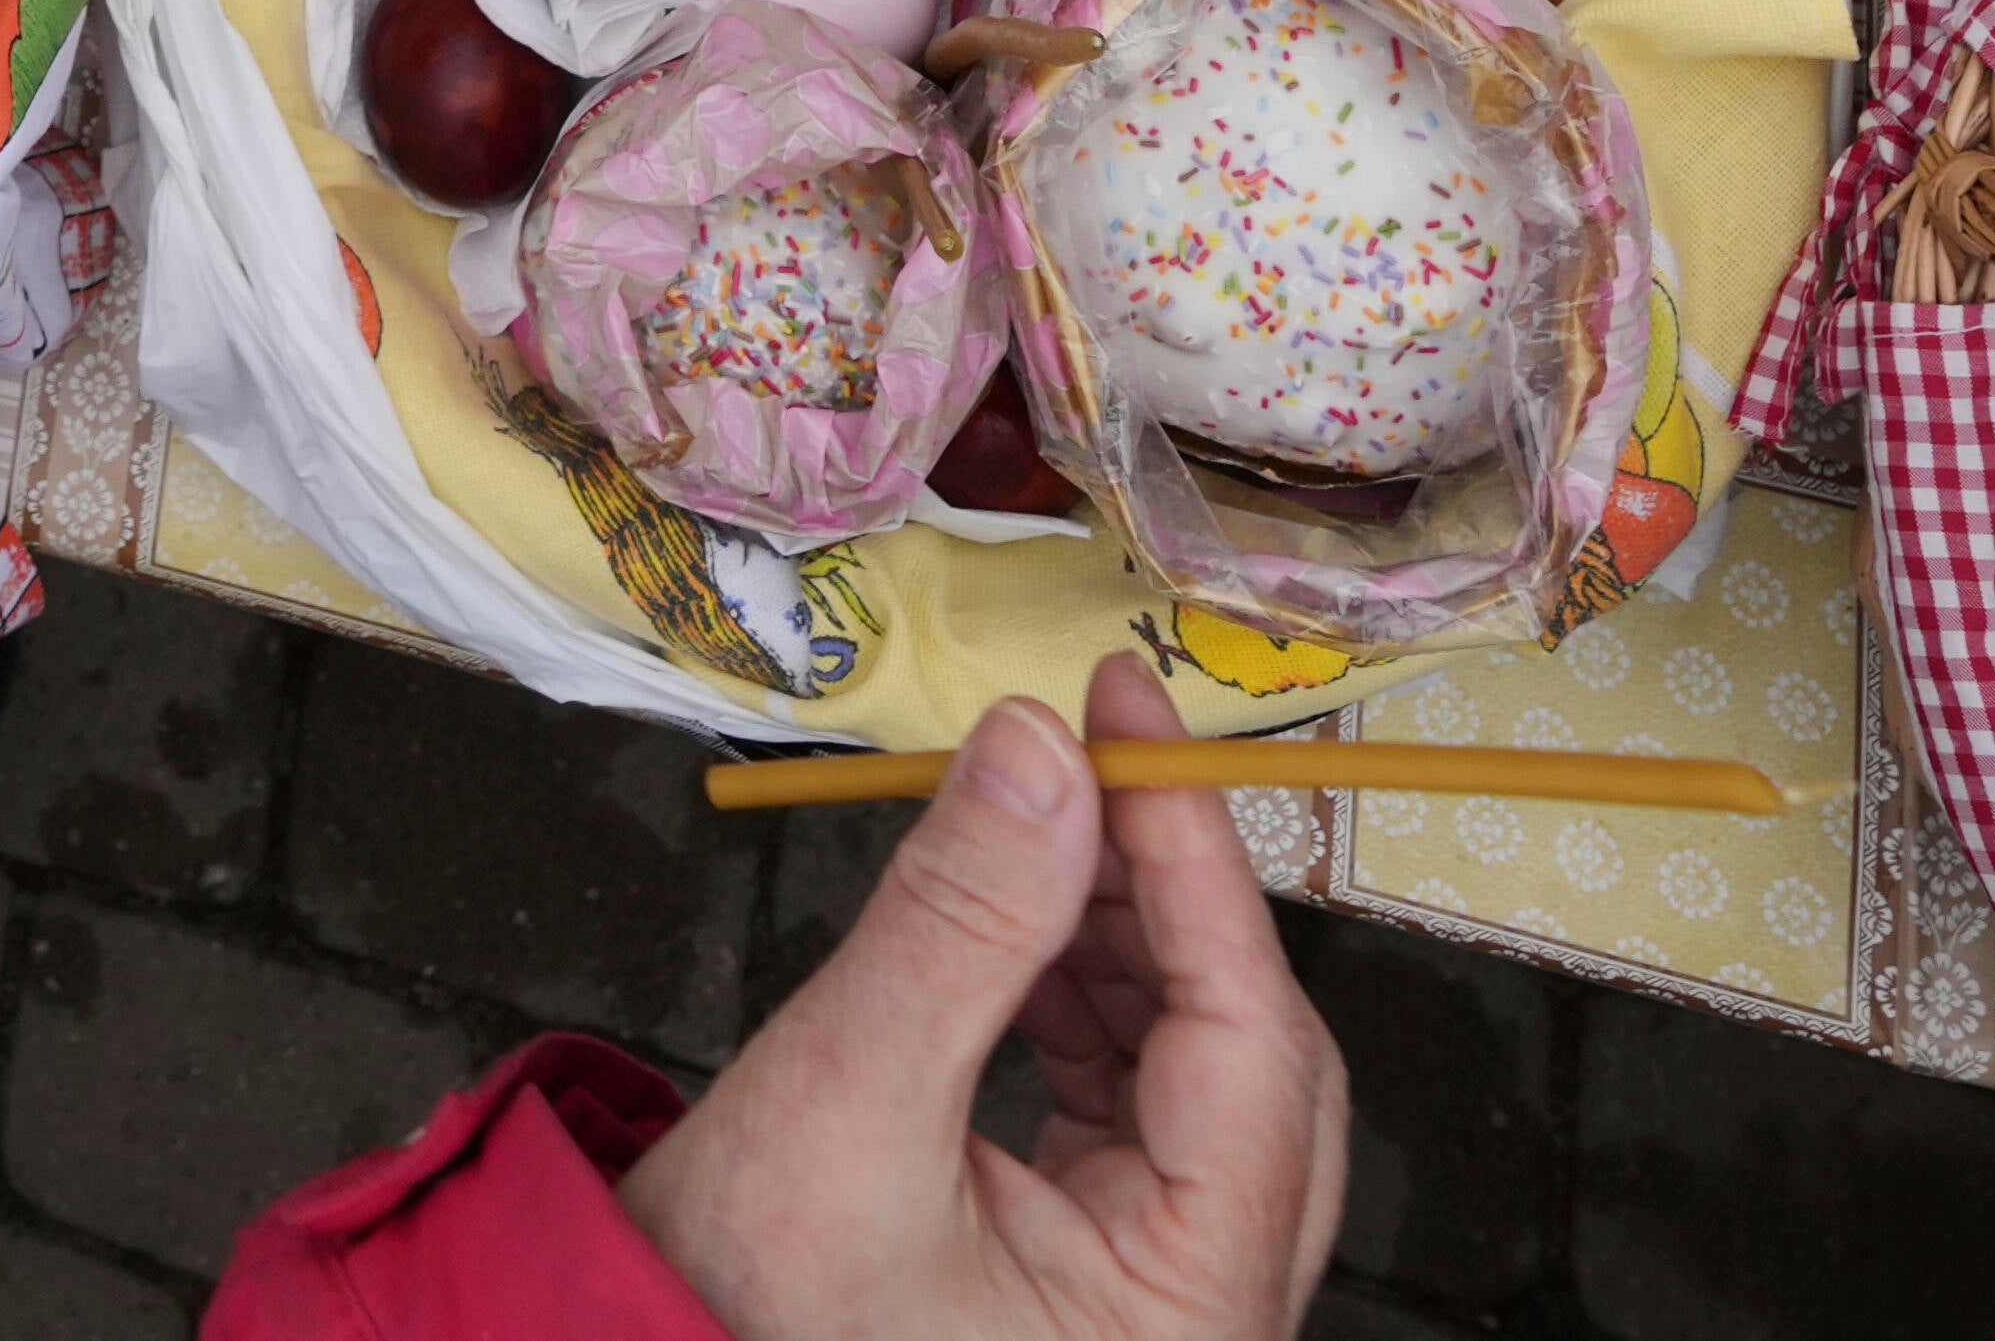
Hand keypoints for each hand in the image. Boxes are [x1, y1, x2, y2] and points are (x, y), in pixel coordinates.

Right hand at [619, 675, 1348, 1340]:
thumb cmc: (737, 1300)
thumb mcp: (846, 1096)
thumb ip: (961, 919)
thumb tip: (1044, 750)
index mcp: (1190, 1309)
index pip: (1250, 1041)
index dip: (1194, 857)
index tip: (1128, 713)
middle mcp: (1212, 1316)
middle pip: (1256, 1059)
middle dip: (1169, 892)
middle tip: (1092, 752)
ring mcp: (1166, 1296)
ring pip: (1202, 1073)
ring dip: (1127, 937)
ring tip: (1043, 826)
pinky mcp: (1109, 1269)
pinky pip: (1143, 1108)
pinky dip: (1092, 1002)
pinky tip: (1029, 928)